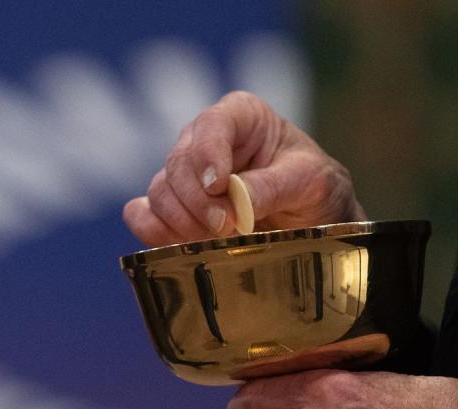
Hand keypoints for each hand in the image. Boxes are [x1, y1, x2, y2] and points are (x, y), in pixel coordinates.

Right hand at [124, 91, 364, 246]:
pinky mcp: (172, 208)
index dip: (208, 154)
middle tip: (226, 227)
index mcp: (241, 117)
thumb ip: (272, 186)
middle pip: (178, 163)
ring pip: (159, 191)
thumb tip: (233, 200)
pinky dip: (154, 231)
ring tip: (217, 240)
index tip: (218, 187)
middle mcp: (205, 141)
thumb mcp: (310, 182)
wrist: (312, 224)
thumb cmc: (315, 189)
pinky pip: (142, 214)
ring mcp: (185, 176)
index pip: (211, 125)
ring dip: (182, 221)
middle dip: (198, 200)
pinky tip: (182, 244)